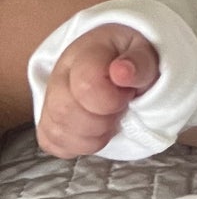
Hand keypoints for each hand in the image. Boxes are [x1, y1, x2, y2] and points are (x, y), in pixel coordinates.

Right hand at [36, 24, 159, 158]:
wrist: (114, 62)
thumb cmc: (132, 58)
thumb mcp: (146, 52)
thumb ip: (139, 62)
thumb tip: (122, 72)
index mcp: (84, 53)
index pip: (85, 85)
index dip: (111, 100)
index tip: (128, 95)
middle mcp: (59, 75)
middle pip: (65, 112)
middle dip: (102, 121)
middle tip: (120, 109)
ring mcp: (49, 99)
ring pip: (58, 132)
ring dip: (93, 136)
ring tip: (110, 120)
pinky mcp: (47, 122)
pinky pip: (53, 144)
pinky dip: (79, 146)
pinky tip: (95, 131)